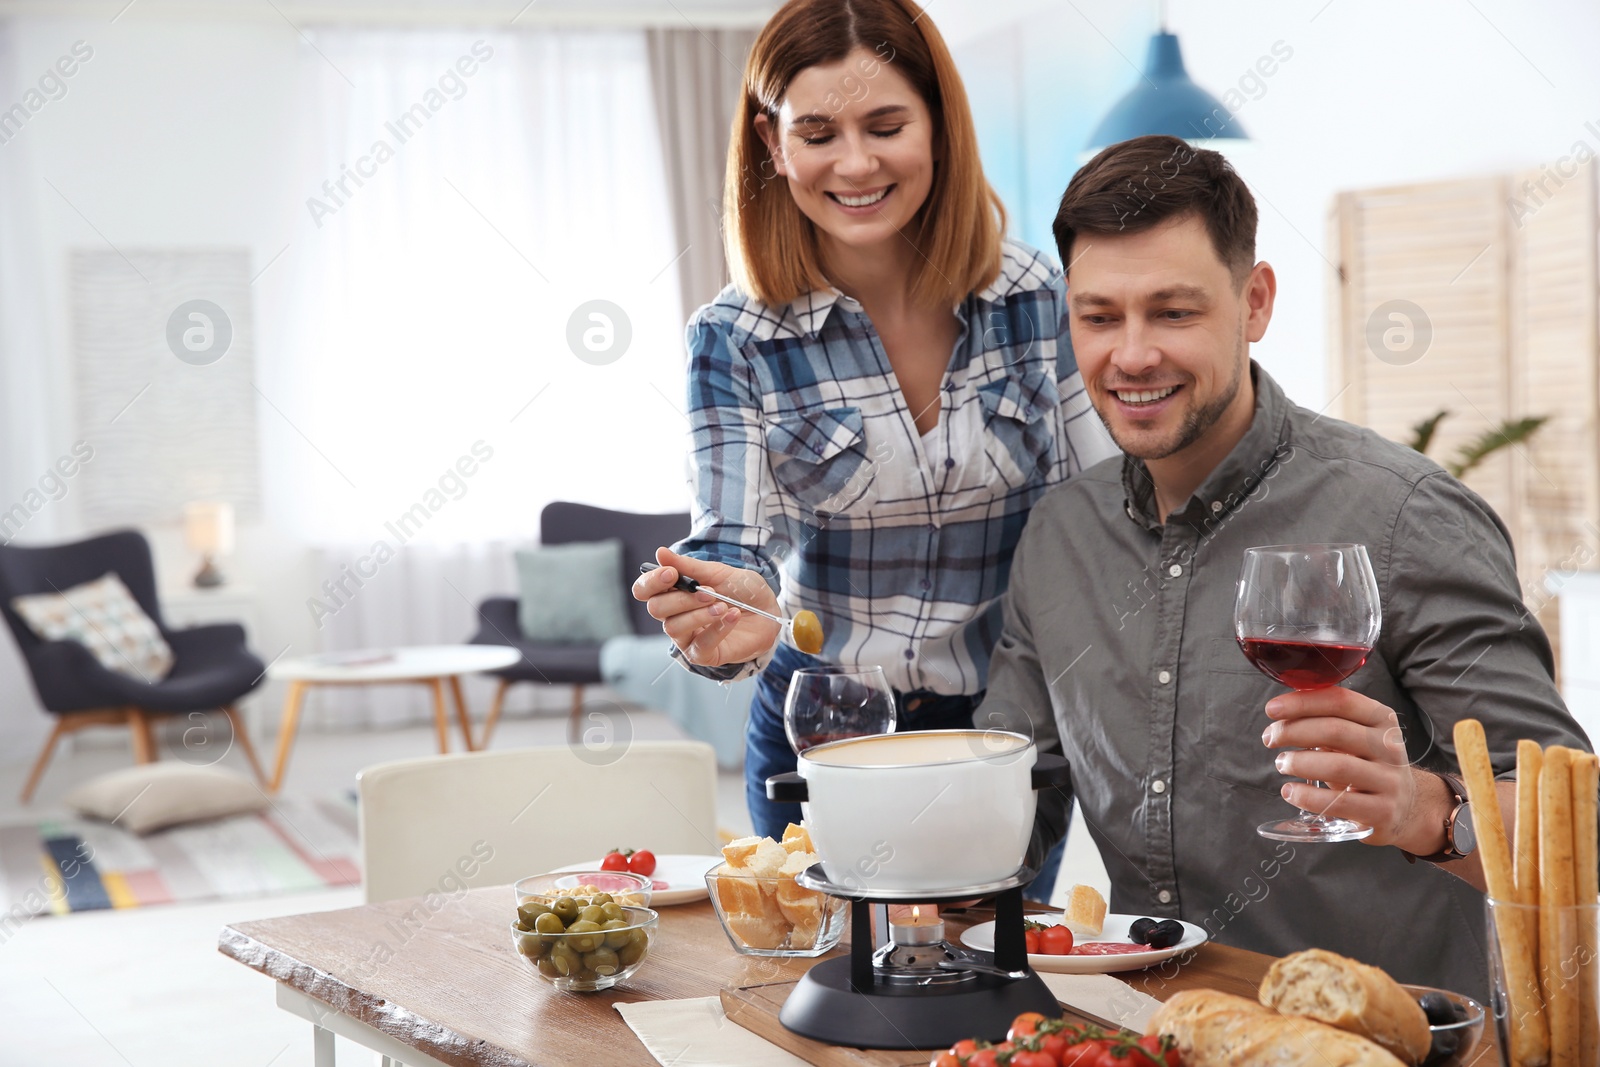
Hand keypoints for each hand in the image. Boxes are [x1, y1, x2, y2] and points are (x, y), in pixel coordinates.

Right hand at [631, 547, 780, 667]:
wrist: (769, 612)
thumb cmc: (742, 591)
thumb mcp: (718, 572)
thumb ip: (689, 566)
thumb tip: (660, 552)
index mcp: (673, 593)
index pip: (644, 590)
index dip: (652, 582)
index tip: (672, 573)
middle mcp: (674, 616)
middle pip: (656, 609)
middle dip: (681, 598)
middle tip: (709, 592)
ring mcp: (686, 637)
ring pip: (674, 628)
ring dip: (699, 614)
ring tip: (724, 606)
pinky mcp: (703, 654)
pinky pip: (700, 645)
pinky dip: (717, 629)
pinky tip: (732, 616)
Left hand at [1262, 687, 1448, 851]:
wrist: (1409, 807)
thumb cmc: (1368, 765)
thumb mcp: (1357, 736)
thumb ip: (1327, 720)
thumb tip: (1282, 710)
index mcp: (1381, 719)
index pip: (1341, 701)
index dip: (1303, 702)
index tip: (1272, 709)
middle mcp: (1389, 747)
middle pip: (1335, 730)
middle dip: (1293, 731)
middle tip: (1270, 738)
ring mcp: (1389, 781)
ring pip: (1337, 766)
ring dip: (1299, 762)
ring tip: (1281, 763)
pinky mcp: (1382, 812)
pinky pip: (1338, 803)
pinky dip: (1306, 796)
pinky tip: (1290, 791)